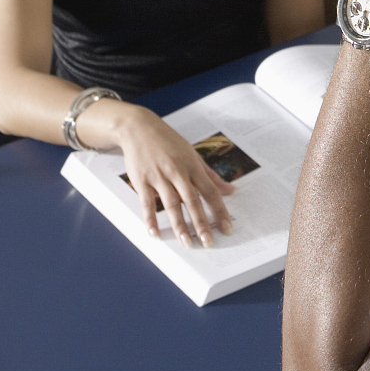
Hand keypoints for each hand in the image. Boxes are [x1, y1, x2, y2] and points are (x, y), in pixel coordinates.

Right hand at [115, 107, 235, 245]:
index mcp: (192, 165)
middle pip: (192, 201)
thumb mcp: (191, 153)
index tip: (227, 228)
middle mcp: (177, 171)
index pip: (210, 192)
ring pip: (171, 204)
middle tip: (208, 242)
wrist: (138, 128)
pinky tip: (155, 234)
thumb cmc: (167, 141)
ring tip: (186, 243)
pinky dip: (151, 219)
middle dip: (201, 223)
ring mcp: (159, 176)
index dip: (219, 211)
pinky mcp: (141, 180)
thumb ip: (209, 174)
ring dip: (179, 225)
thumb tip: (230, 190)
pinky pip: (147, 203)